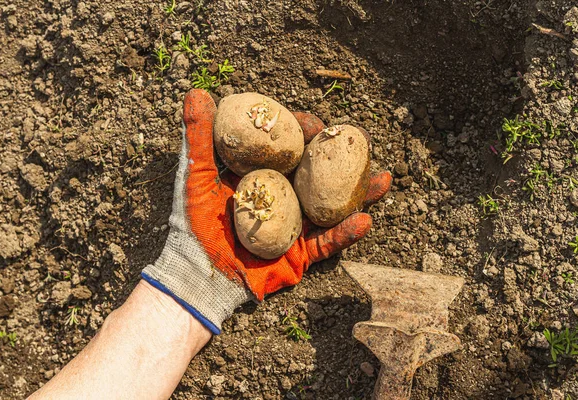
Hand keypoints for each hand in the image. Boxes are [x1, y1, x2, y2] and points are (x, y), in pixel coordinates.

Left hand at [142, 89, 390, 333]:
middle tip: (359, 144)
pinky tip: (364, 220)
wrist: (198, 274)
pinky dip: (345, 234)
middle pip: (318, 175)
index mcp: (263, 178)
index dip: (303, 134)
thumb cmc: (194, 223)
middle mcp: (284, 199)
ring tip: (383, 180)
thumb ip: (197, 137)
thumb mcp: (196, 176)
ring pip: (332, 207)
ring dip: (359, 195)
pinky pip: (326, 244)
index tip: (314, 122)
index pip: (289, 150)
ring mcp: (295, 227)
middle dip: (341, 160)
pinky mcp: (300, 256)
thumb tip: (197, 92)